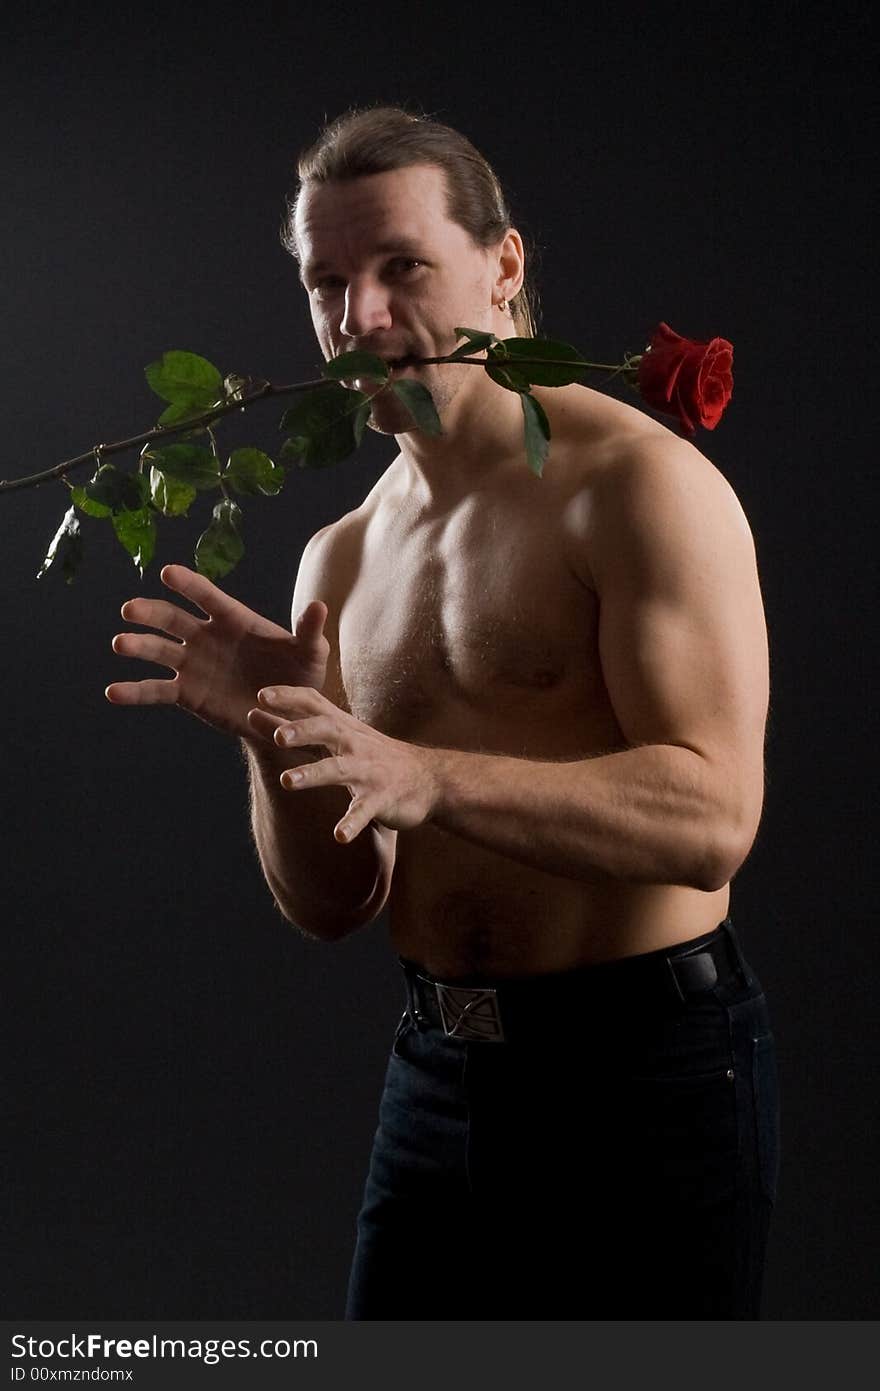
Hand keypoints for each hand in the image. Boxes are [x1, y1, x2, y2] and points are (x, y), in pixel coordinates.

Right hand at [106, 564, 330, 740]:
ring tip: (119, 644)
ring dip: (138, 646)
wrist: (285, 719)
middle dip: (152, 613)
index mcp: (234, 620)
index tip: (168, 572)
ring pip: (159, 651)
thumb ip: (310, 633)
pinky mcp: (186, 693)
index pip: (208, 597)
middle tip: (130, 609)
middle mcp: (207, 637)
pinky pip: (156, 690)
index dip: (189, 584)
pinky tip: (112, 692)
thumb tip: (320, 606)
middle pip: (173, 619)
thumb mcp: (310, 657)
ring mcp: (193, 664)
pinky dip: (134, 691)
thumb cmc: (300, 679)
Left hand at [248, 685, 439, 842]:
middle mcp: (354, 744)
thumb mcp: (336, 737)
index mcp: (341, 727)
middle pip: (327, 730)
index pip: (314, 703)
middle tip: (277, 736)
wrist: (429, 779)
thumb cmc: (372, 755)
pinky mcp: (381, 799)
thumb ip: (294, 727)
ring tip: (286, 782)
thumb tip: (252, 713)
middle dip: (302, 731)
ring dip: (313, 774)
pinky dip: (352, 823)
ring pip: (339, 769)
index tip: (262, 695)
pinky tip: (338, 836)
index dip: (289, 697)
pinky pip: (364, 811)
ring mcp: (368, 771)